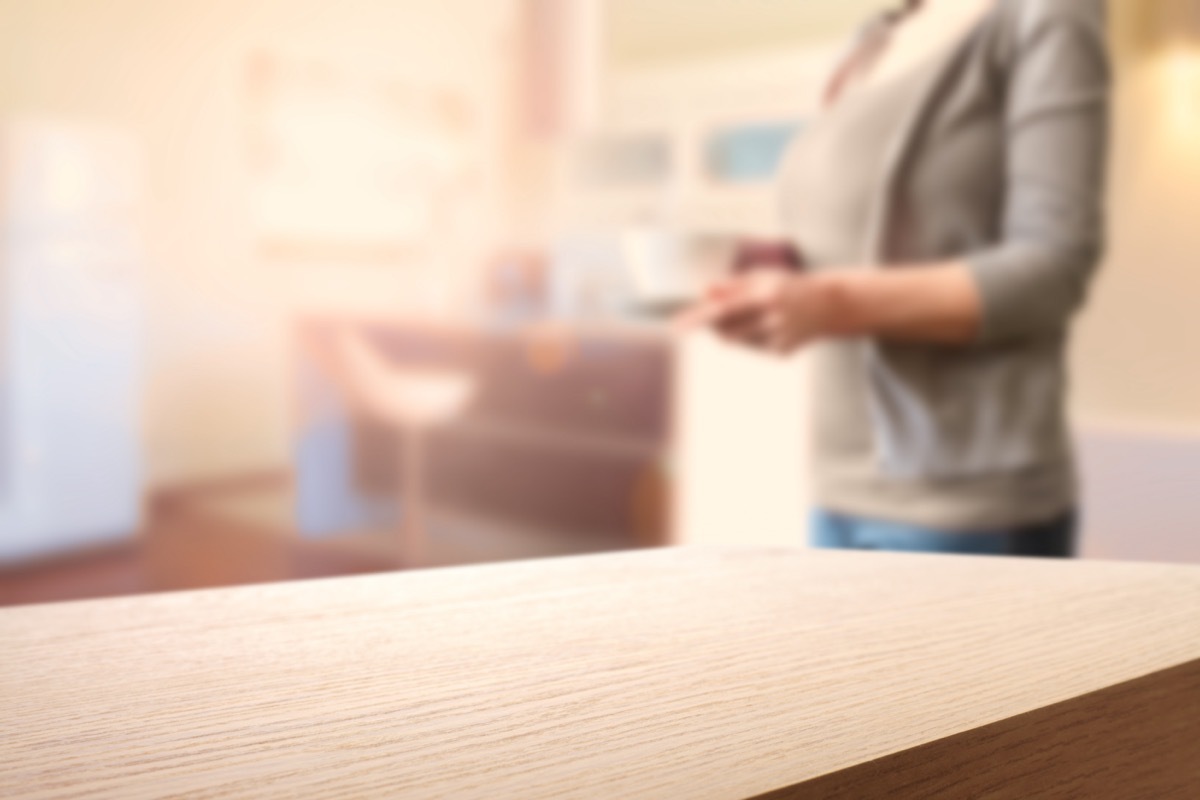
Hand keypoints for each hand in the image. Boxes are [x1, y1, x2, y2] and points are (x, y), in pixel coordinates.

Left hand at [676, 271, 833, 354]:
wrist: (827, 306)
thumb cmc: (788, 286)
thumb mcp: (760, 276)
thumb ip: (731, 285)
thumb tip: (703, 293)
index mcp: (764, 297)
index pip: (721, 311)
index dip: (696, 319)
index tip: (675, 327)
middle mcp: (770, 321)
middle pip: (724, 334)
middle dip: (713, 327)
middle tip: (714, 315)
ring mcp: (776, 340)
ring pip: (736, 343)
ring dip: (732, 331)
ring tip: (752, 316)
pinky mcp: (780, 353)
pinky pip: (751, 349)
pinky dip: (749, 338)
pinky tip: (768, 326)